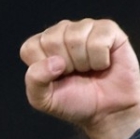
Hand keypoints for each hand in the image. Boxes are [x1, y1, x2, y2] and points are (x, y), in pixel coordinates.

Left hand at [20, 19, 139, 138]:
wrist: (109, 111)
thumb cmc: (77, 102)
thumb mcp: (45, 100)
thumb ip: (35, 81)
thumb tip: (53, 62)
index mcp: (42, 45)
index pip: (30, 48)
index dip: (44, 70)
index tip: (57, 79)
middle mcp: (62, 31)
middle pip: (53, 40)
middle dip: (66, 66)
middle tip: (76, 74)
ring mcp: (85, 27)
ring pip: (76, 38)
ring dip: (85, 63)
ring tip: (90, 69)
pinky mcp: (108, 29)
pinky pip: (99, 39)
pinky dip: (101, 60)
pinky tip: (104, 63)